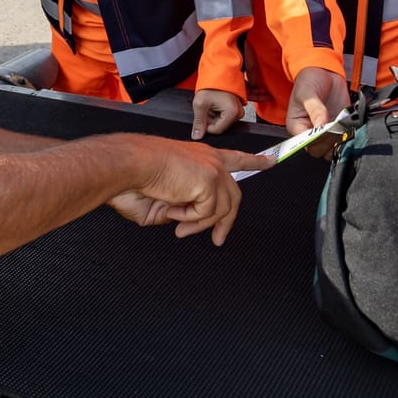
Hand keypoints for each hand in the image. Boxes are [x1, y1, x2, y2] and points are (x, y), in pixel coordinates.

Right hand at [106, 138, 270, 245]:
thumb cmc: (134, 178)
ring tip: (178, 227)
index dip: (254, 161)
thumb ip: (181, 206)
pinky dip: (190, 218)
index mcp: (200, 157)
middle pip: (234, 195)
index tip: (271, 162)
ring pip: (221, 209)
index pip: (235, 158)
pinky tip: (173, 209)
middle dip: (227, 222)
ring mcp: (212, 169)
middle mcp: (210, 160)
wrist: (127, 165)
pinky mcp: (209, 180)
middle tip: (218, 240)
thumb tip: (186, 218)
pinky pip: (208, 212)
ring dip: (198, 224)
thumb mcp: (162, 198)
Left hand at [190, 89, 244, 138]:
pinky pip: (225, 117)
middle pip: (220, 127)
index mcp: (233, 113)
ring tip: (213, 103)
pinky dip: (218, 112)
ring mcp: (239, 111)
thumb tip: (197, 136)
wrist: (217, 72)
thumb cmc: (210, 85)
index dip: (207, 125)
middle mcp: (239, 113)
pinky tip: (216, 104)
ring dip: (214, 115)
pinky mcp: (237, 109)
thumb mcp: (200, 104)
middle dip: (211, 119)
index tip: (204, 113)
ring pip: (222, 122)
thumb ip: (199, 122)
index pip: (217, 130)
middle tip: (209, 106)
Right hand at [286, 66, 349, 158]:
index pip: (305, 143)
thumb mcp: (308, 93)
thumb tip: (320, 126)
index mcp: (297, 126)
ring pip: (332, 148)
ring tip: (344, 126)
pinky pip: (344, 139)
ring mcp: (326, 132)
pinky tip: (350, 125)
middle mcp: (310, 132)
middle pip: (319, 150)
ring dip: (340, 140)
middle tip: (336, 127)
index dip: (317, 140)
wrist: (324, 71)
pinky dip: (349, 135)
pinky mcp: (339, 128)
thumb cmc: (309, 81)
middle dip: (329, 141)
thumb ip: (315, 110)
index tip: (326, 129)